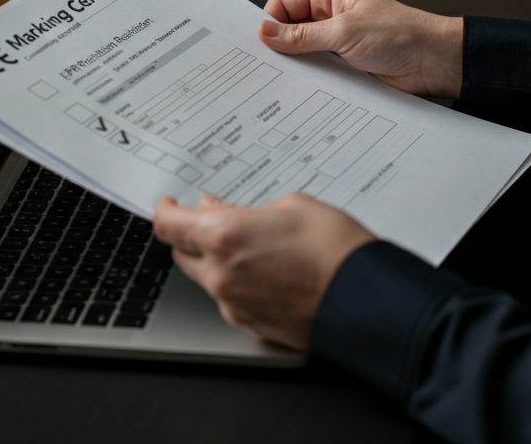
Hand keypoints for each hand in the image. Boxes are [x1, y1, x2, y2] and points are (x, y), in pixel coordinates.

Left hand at [153, 192, 374, 349]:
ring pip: (207, 278)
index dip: (164, 210)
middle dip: (193, 234)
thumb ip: (246, 209)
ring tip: (255, 244)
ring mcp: (234, 305)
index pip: (169, 225)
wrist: (366, 300)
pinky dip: (239, 283)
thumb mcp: (291, 204)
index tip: (168, 203)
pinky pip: (231, 299)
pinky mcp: (252, 326)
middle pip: (182, 254)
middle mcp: (220, 275)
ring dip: (217, 260)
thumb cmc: (335, 249)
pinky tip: (268, 270)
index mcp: (224, 236)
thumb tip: (222, 211)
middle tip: (215, 218)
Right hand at [258, 0, 463, 97]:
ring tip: (287, 75)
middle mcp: (333, 17)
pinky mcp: (346, 66)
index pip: (286, 2)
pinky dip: (311, 79)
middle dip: (280, 44)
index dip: (270, 19)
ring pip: (303, 52)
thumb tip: (266, 31)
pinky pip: (319, 71)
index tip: (260, 41)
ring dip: (297, 64)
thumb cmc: (401, 34)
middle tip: (266, 61)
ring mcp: (338, 43)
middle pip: (291, 28)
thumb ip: (302, 35)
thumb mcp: (344, 32)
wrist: (433, 63)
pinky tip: (306, 87)